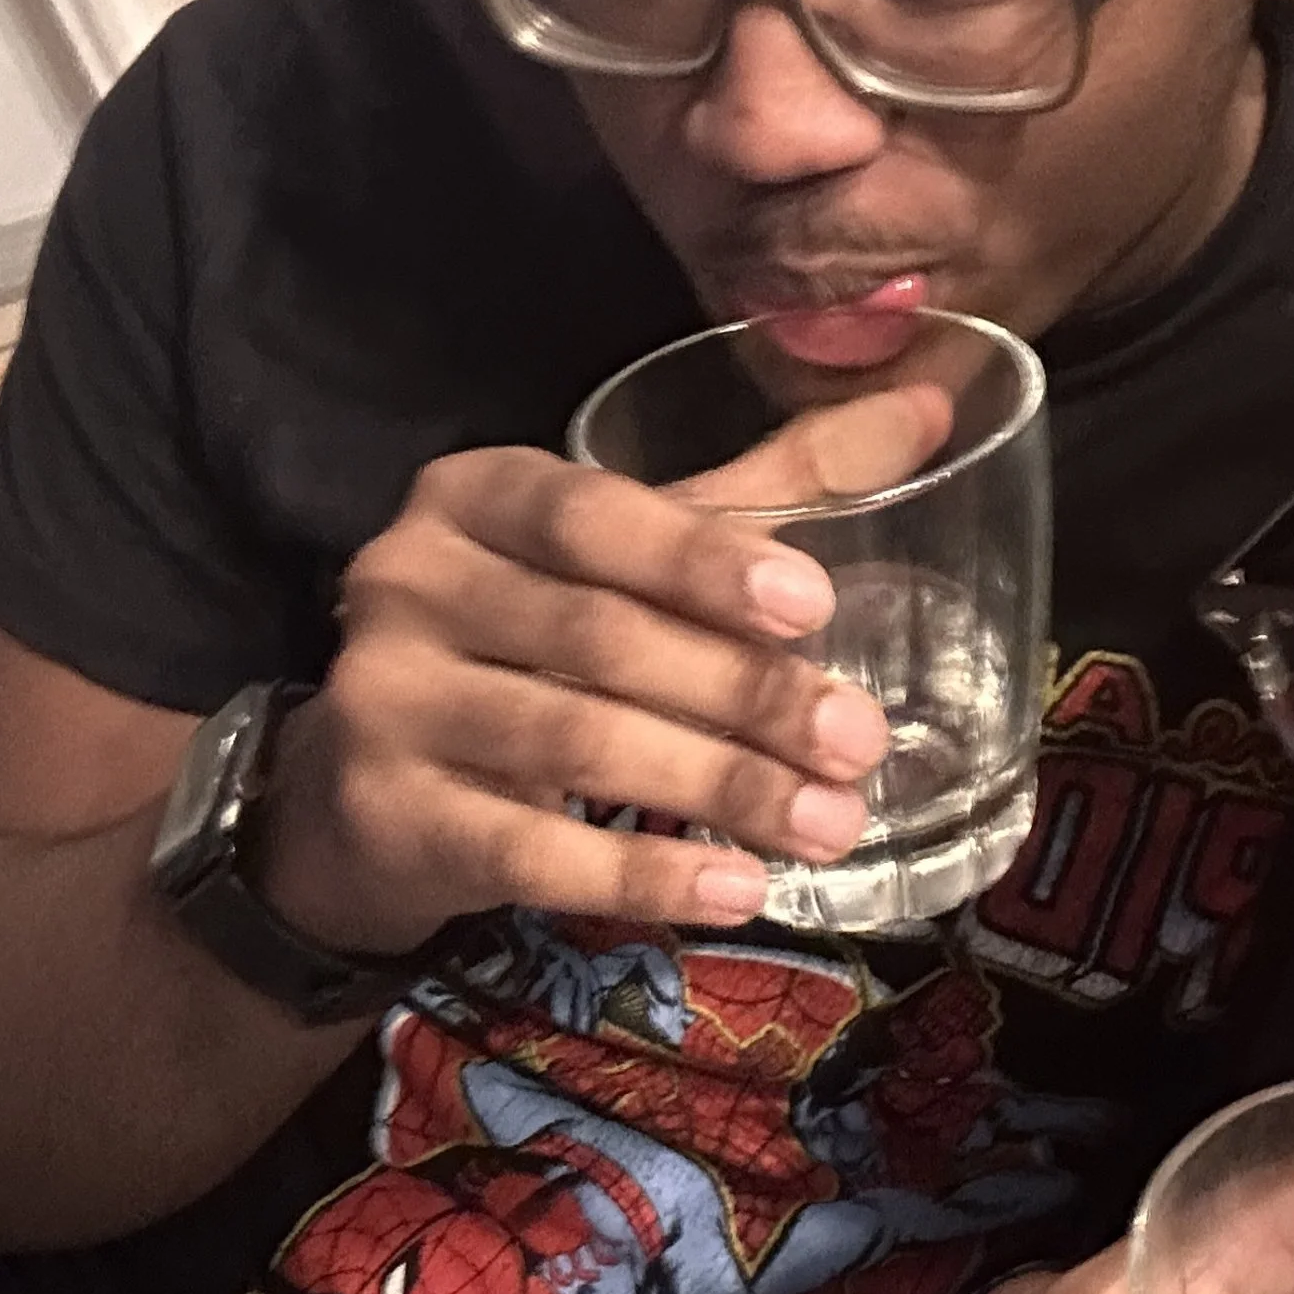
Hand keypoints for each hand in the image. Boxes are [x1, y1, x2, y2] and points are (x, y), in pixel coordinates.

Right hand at [254, 384, 951, 948]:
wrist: (359, 789)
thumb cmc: (527, 645)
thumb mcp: (630, 554)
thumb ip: (774, 483)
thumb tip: (935, 404)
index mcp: (475, 495)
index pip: (590, 514)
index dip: (702, 559)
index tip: (816, 605)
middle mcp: (410, 582)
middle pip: (597, 638)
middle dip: (742, 694)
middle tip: (859, 744)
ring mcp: (384, 703)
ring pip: (572, 743)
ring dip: (715, 789)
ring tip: (828, 825)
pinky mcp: (388, 818)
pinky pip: (529, 854)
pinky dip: (641, 877)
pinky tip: (736, 889)